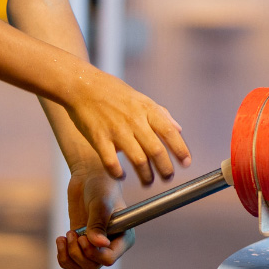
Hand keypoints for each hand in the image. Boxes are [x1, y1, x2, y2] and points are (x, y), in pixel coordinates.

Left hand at [56, 159, 133, 268]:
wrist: (90, 177)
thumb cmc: (102, 186)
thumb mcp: (101, 203)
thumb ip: (98, 224)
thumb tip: (99, 244)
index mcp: (123, 238)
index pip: (108, 259)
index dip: (93, 253)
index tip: (83, 237)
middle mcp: (111, 246)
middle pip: (93, 266)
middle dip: (79, 253)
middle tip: (73, 233)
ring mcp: (95, 247)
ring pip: (82, 268)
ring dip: (69, 256)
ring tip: (66, 236)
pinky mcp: (81, 244)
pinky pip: (70, 262)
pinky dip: (62, 256)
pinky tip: (61, 239)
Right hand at [61, 68, 190, 183]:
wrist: (82, 86)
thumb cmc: (113, 92)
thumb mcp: (141, 98)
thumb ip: (161, 114)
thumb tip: (178, 129)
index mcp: (147, 110)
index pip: (170, 132)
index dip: (180, 149)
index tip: (186, 163)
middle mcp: (135, 121)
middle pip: (157, 150)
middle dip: (165, 168)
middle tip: (168, 178)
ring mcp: (116, 131)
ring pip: (138, 160)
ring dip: (146, 175)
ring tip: (148, 182)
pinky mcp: (99, 139)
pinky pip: (111, 162)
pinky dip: (118, 173)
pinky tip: (122, 176)